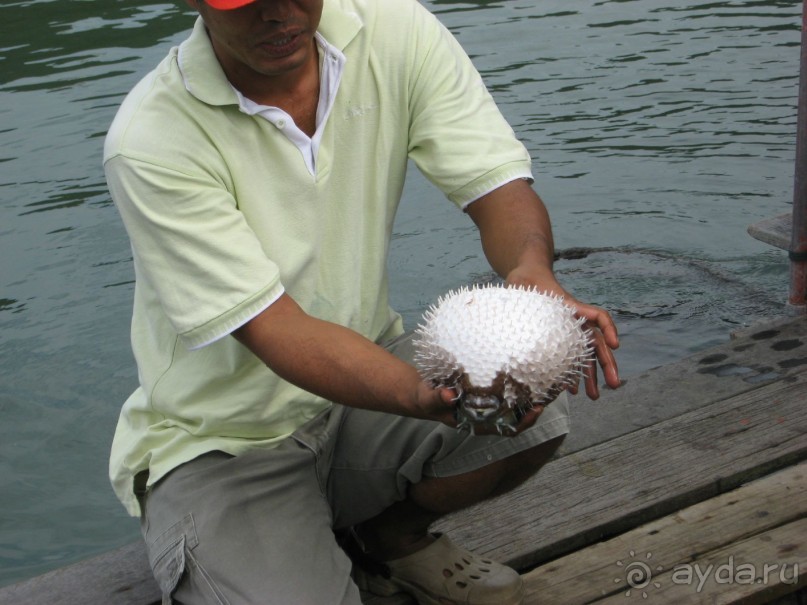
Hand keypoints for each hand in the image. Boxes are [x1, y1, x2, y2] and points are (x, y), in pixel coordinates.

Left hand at [506, 269, 620, 399]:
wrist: (525, 279)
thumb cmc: (527, 280)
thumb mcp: (526, 283)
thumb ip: (523, 291)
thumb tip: (515, 299)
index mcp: (571, 308)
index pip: (598, 316)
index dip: (608, 329)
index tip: (614, 345)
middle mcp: (574, 321)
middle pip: (596, 344)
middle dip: (606, 365)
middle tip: (614, 386)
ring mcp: (567, 332)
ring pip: (584, 356)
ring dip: (590, 376)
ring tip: (593, 397)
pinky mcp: (556, 340)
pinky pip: (568, 360)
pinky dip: (571, 374)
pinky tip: (570, 390)